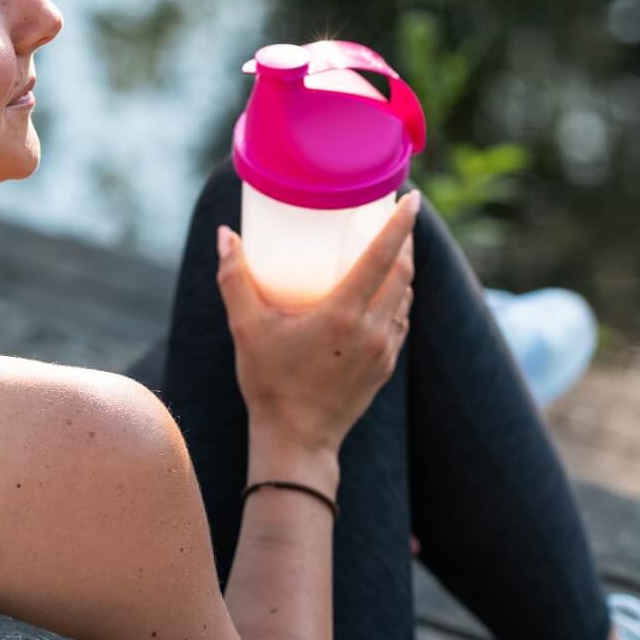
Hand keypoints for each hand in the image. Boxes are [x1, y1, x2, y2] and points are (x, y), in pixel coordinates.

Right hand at [215, 191, 420, 455]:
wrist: (297, 441)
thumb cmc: (268, 383)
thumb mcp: (246, 327)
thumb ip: (235, 278)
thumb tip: (225, 235)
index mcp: (344, 315)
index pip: (383, 257)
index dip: (400, 224)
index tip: (413, 198)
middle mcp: (373, 330)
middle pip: (404, 272)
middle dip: (406, 239)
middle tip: (398, 214)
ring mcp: (384, 350)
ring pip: (405, 296)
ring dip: (404, 268)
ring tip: (392, 247)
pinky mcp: (386, 367)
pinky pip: (400, 321)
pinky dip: (397, 298)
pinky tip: (383, 292)